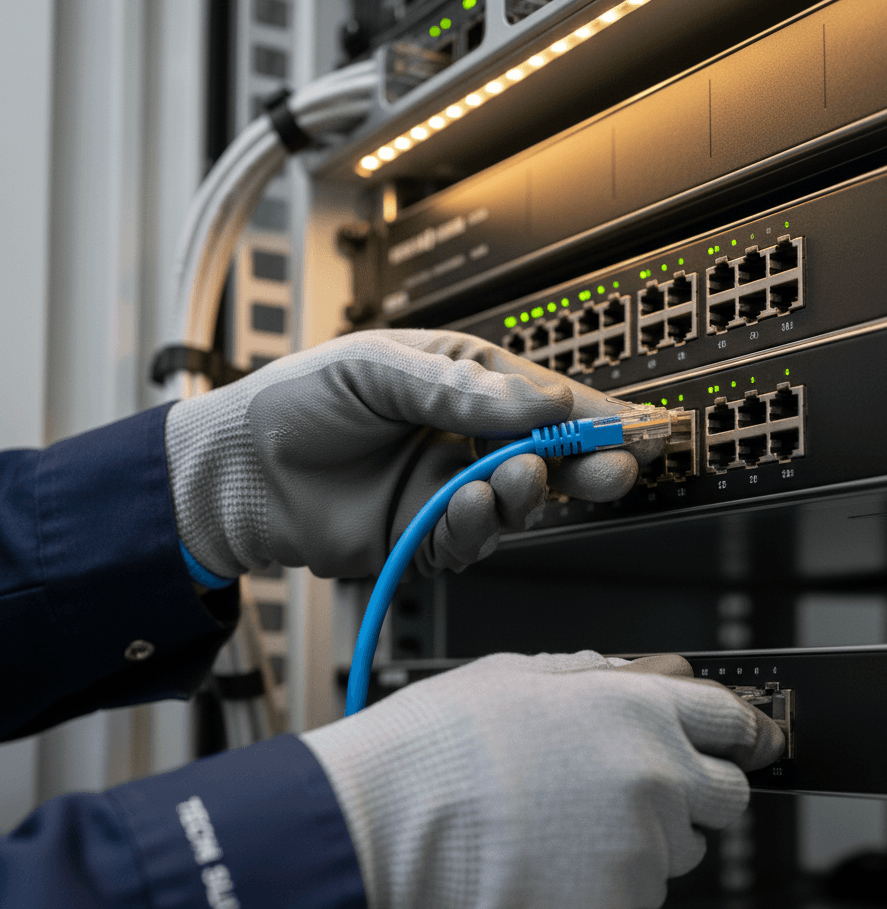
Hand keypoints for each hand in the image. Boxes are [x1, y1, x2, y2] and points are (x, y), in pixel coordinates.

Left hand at [164, 330, 648, 578]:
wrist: (237, 472)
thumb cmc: (298, 402)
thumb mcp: (379, 369)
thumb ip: (461, 390)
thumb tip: (543, 400)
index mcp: (462, 383)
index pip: (542, 398)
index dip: (589, 415)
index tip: (628, 428)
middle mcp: (462, 439)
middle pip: (546, 455)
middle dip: (583, 463)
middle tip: (611, 468)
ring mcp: (446, 490)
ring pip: (515, 503)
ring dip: (524, 493)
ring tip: (515, 476)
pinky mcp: (424, 537)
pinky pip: (470, 539)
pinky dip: (476, 527)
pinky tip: (466, 506)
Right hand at [301, 652, 785, 908]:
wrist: (389, 829)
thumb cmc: (441, 746)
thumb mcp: (514, 675)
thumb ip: (585, 675)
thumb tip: (616, 674)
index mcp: (637, 711)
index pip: (730, 723)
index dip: (740, 732)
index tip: (746, 743)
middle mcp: (656, 781)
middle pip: (726, 798)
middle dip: (694, 791)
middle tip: (634, 788)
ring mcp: (642, 855)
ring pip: (677, 853)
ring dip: (642, 840)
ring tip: (564, 827)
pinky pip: (637, 899)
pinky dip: (608, 886)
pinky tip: (550, 864)